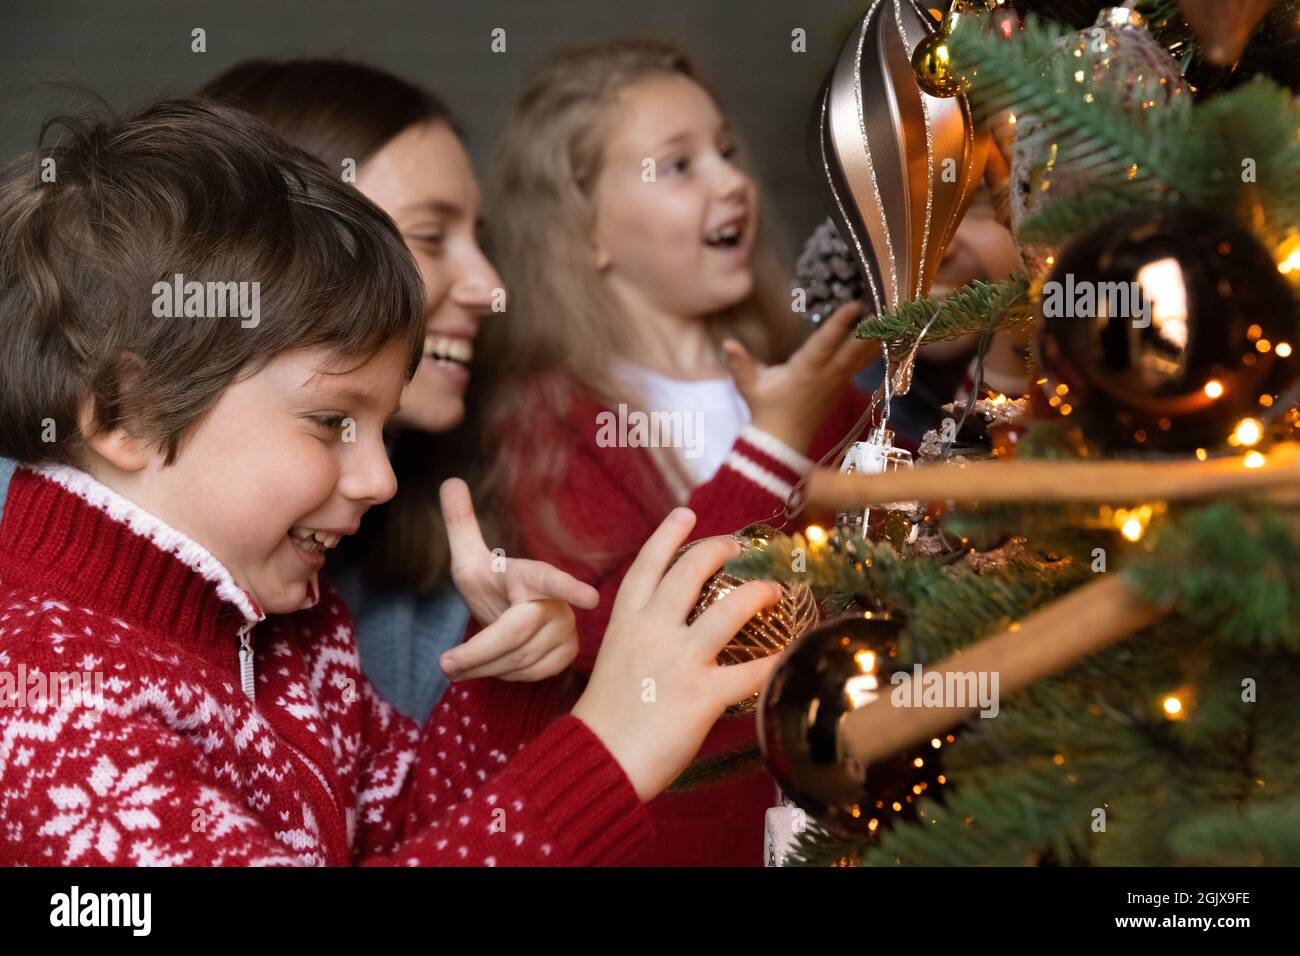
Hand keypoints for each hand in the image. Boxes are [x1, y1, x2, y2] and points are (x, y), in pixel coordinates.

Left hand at [440, 478, 598, 681]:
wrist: (511, 617)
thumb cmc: (491, 587)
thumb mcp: (471, 560)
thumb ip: (461, 524)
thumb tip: (449, 481)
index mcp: (532, 575)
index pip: (551, 580)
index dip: (570, 589)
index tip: (590, 598)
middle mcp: (556, 601)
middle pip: (515, 634)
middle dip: (478, 652)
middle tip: (446, 664)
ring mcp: (566, 629)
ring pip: (520, 661)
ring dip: (486, 666)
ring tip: (469, 659)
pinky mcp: (567, 654)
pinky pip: (530, 676)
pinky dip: (504, 674)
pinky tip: (496, 663)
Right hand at [571, 508, 783, 801]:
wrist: (598, 758)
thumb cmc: (605, 717)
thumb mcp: (615, 659)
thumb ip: (641, 636)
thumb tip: (671, 628)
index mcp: (625, 621)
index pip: (648, 565)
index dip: (668, 535)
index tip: (686, 513)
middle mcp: (652, 630)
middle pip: (690, 572)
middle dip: (719, 550)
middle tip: (739, 545)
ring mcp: (679, 660)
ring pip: (728, 610)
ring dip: (757, 594)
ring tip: (775, 588)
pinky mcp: (701, 694)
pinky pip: (750, 672)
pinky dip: (775, 661)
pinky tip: (791, 652)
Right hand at [722, 300, 877, 452]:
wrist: (781, 445)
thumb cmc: (765, 413)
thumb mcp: (750, 389)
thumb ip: (741, 364)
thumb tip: (727, 343)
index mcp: (804, 373)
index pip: (824, 344)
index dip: (839, 324)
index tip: (854, 306)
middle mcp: (824, 377)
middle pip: (852, 351)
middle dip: (869, 331)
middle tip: (887, 310)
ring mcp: (836, 385)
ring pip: (860, 360)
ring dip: (875, 340)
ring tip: (893, 320)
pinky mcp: (839, 390)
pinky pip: (858, 368)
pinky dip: (870, 354)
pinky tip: (881, 340)